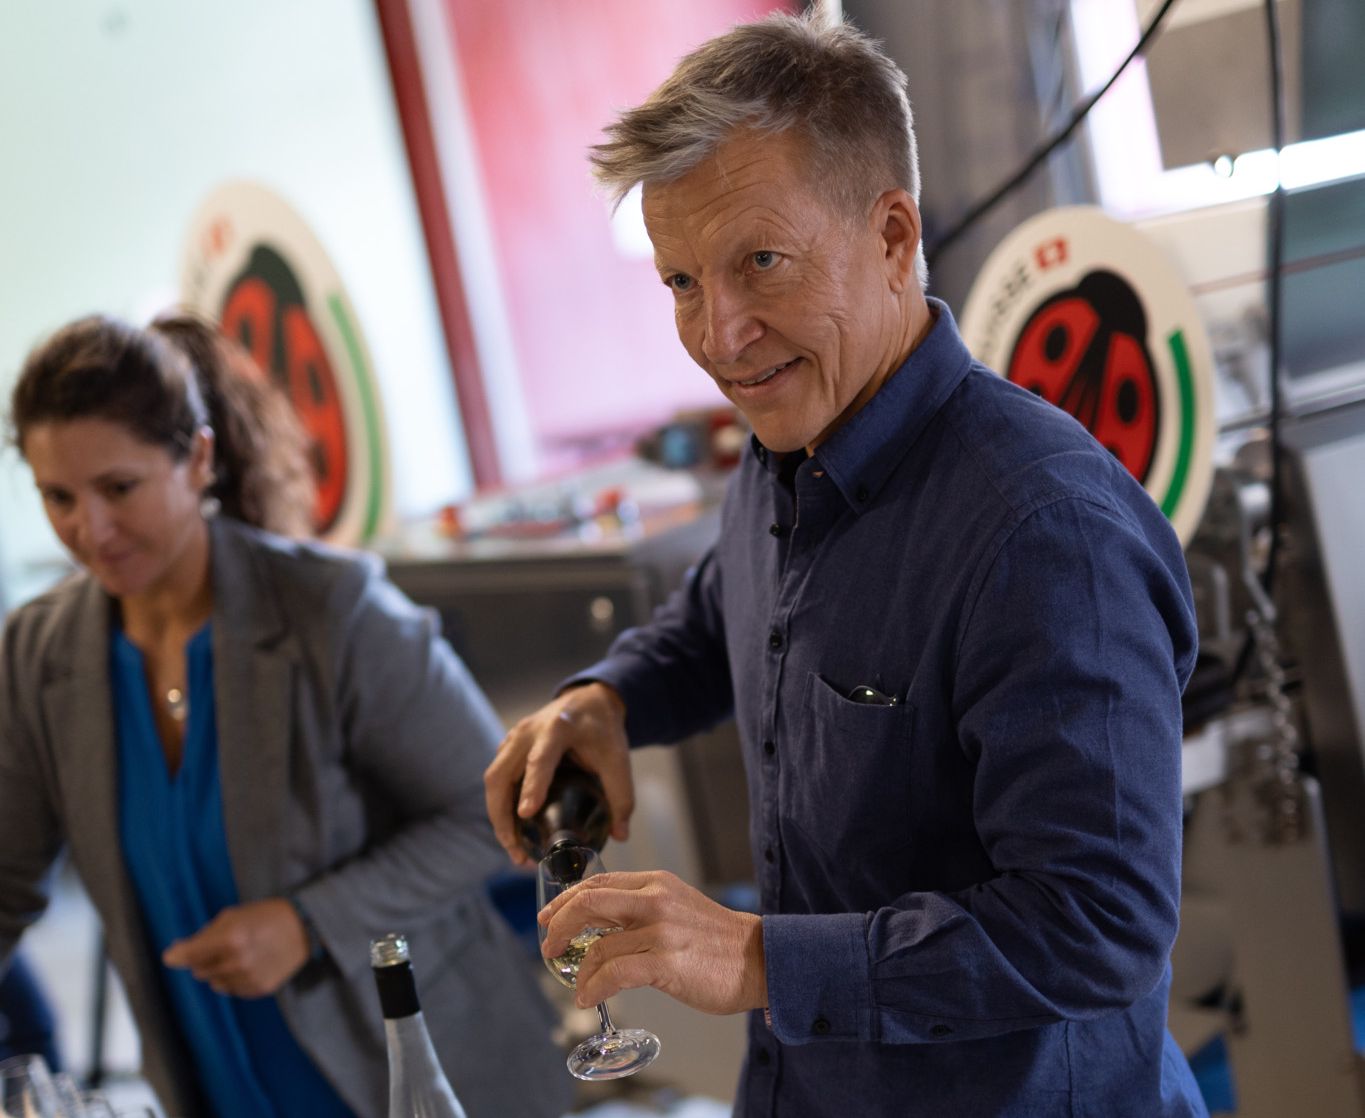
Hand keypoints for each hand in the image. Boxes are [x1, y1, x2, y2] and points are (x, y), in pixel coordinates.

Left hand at [162, 898, 310, 997]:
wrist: (303, 927)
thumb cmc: (265, 916)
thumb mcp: (233, 916)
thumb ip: (203, 935)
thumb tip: (173, 955)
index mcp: (230, 938)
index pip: (190, 955)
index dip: (177, 955)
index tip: (170, 956)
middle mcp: (238, 961)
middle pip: (199, 971)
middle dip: (203, 959)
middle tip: (220, 946)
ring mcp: (249, 977)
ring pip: (214, 983)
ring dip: (218, 971)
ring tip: (237, 956)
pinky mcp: (259, 988)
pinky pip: (232, 990)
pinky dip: (234, 979)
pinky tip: (249, 964)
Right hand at [484, 682, 632, 865]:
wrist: (590, 700)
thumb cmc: (602, 729)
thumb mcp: (618, 758)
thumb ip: (621, 796)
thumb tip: (620, 835)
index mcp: (558, 728)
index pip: (539, 759)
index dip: (531, 786)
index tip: (526, 813)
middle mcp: (528, 731)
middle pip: (500, 774)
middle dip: (502, 816)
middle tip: (516, 850)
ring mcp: (513, 737)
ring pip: (493, 779)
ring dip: (497, 816)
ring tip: (514, 848)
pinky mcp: (508, 746)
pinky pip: (496, 778)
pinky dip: (499, 805)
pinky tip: (513, 830)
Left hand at [539, 869, 767, 1014]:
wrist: (759, 959)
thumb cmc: (717, 940)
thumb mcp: (677, 907)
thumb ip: (640, 911)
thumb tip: (598, 929)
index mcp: (656, 883)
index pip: (597, 883)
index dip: (565, 901)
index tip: (549, 918)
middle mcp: (656, 900)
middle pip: (589, 903)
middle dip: (560, 927)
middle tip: (550, 948)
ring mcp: (661, 931)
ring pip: (599, 946)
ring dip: (580, 971)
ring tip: (578, 987)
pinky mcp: (666, 963)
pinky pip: (615, 974)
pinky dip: (594, 988)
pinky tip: (589, 997)